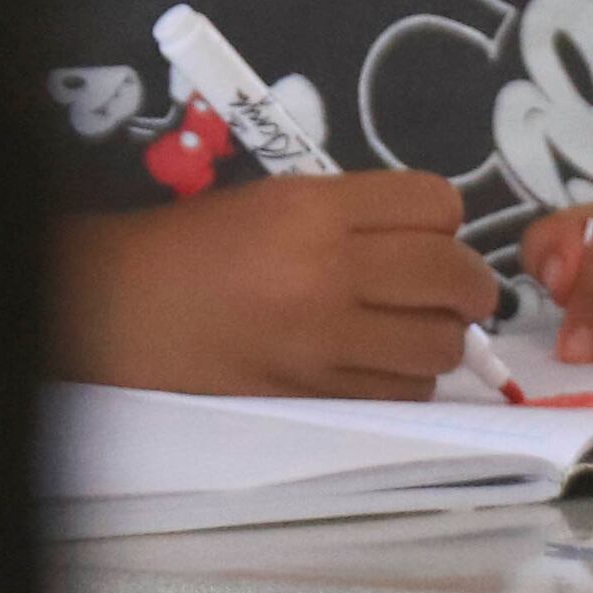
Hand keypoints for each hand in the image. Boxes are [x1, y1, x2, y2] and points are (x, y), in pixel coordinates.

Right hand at [60, 174, 500, 399]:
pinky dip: (408, 380)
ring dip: (440, 338)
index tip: (432, 235)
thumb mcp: (274, 200)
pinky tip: (383, 366)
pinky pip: (402, 391)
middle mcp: (328, 270)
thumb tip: (432, 239)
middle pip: (451, 275)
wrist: (124, 309)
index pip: (435, 204)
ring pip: (438, 344)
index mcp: (315, 207)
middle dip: (468, 286)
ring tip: (416, 331)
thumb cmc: (196, 246)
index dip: (446, 220)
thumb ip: (353, 213)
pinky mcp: (315, 392)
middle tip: (455, 291)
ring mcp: (323, 339)